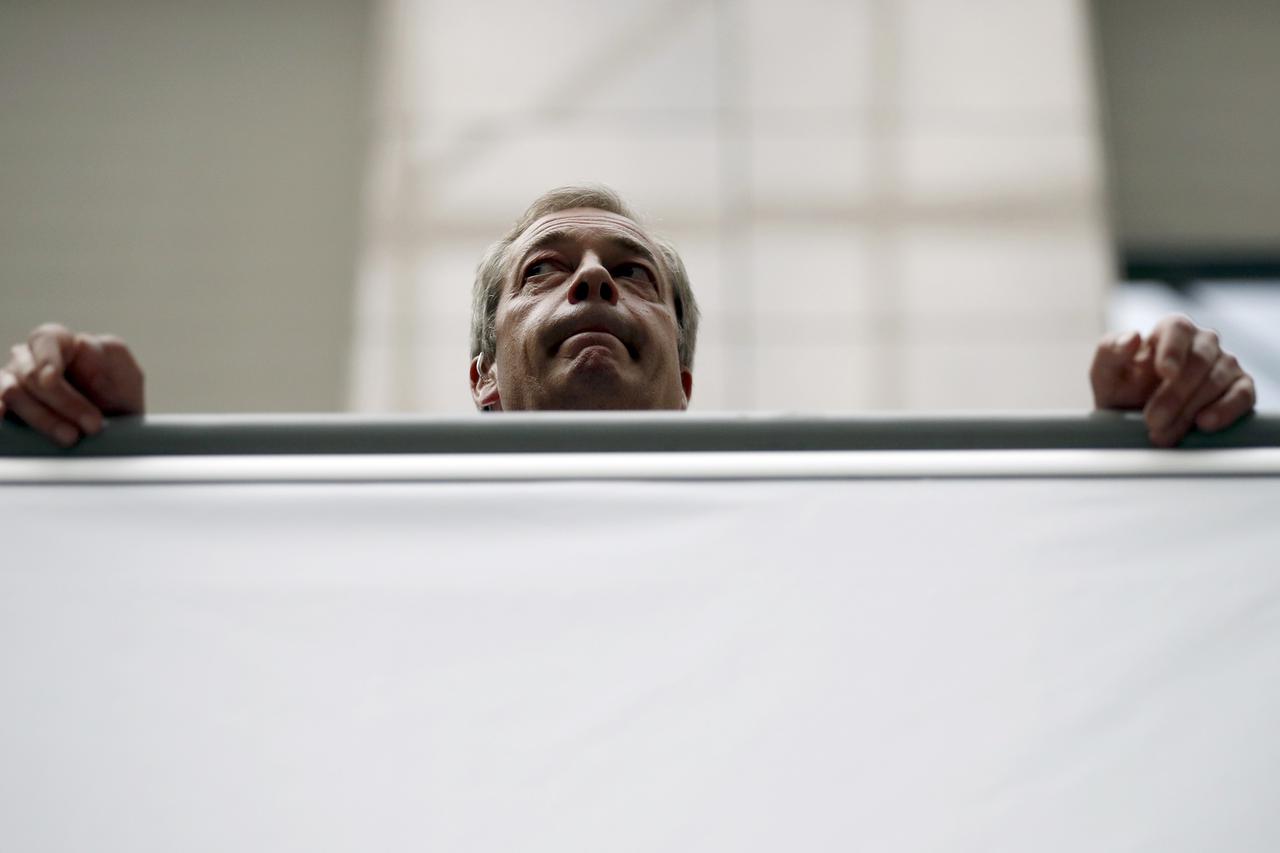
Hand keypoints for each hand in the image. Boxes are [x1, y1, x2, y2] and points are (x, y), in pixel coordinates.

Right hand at [0, 323, 144, 446]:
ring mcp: (14, 382)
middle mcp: (31, 359)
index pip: (46, 338)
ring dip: (43, 418)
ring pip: (12, 392)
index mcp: (62, 344)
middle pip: (31, 373)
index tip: (52, 379)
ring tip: (71, 437)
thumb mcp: (126, 376)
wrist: (116, 434)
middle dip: (63, 401)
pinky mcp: (7, 407)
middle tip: (92, 425)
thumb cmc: (119, 400)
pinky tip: (3, 418)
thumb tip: (81, 344)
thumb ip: (110, 356)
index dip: (46, 358)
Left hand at [1090, 314, 1254, 446]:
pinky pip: (1242, 395)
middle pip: (1198, 359)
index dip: (1173, 349)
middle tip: (1151, 421)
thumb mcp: (1105, 374)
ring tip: (1163, 434)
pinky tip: (1204, 423)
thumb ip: (1110, 352)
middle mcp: (1203, 343)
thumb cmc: (1122, 392)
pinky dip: (1225, 410)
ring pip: (1216, 380)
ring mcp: (1225, 365)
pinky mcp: (1240, 388)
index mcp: (1171, 331)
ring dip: (1188, 410)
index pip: (1178, 328)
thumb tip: (1132, 337)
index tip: (1165, 373)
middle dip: (1173, 394)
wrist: (1137, 423)